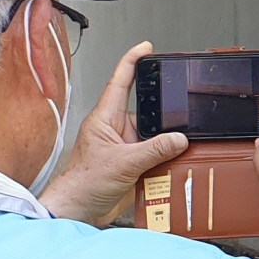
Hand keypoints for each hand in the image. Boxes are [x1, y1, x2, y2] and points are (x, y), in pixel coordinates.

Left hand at [40, 42, 186, 224]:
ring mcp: (123, 146)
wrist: (78, 210)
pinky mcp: (130, 163)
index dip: (133, 61)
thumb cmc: (83, 183)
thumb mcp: (123, 163)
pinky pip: (154, 155)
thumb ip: (153, 150)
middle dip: (164, 115)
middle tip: (180, 115)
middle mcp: (115, 129)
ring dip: (165, 144)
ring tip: (175, 151)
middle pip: (146, 111)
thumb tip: (178, 138)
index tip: (146, 48)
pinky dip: (165, 160)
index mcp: (105, 119)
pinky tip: (172, 166)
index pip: (120, 81)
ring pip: (153, 135)